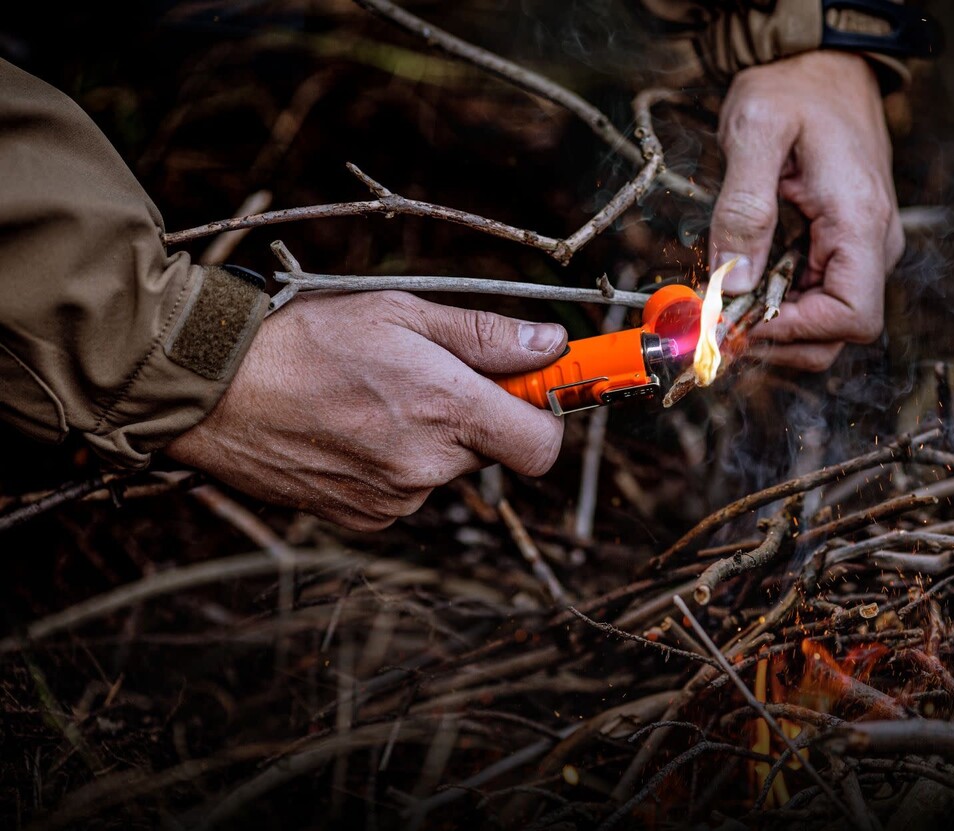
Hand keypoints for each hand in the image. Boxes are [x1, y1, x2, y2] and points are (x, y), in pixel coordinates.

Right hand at [166, 291, 566, 530]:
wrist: (212, 391)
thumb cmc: (304, 339)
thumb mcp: (400, 312)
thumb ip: (484, 336)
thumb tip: (551, 345)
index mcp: (447, 410)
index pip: (541, 445)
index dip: (542, 415)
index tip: (528, 389)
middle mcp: (427, 466)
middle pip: (489, 449)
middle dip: (472, 415)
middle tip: (423, 375)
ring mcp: (394, 499)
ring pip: (443, 469)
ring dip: (426, 438)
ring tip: (370, 398)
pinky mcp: (363, 519)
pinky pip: (403, 491)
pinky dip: (391, 463)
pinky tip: (348, 430)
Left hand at [711, 51, 904, 370]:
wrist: (822, 62)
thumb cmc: (793, 86)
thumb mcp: (755, 132)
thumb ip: (743, 209)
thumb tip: (735, 284)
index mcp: (860, 222)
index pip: (852, 318)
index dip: (794, 332)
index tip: (742, 319)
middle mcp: (875, 243)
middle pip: (840, 333)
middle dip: (780, 336)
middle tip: (725, 317)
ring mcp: (864, 247)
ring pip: (827, 322)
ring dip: (776, 322)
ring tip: (731, 294)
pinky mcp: (847, 245)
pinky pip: (819, 295)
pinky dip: (781, 301)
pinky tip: (748, 278)